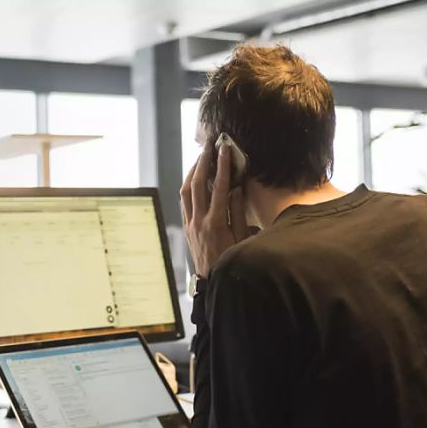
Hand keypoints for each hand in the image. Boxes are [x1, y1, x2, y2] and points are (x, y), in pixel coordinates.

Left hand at [181, 137, 249, 276]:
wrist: (212, 282)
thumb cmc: (232, 261)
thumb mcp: (242, 239)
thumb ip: (237, 212)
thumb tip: (235, 188)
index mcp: (216, 223)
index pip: (218, 187)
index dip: (222, 166)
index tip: (225, 149)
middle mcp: (199, 221)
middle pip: (197, 184)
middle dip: (203, 161)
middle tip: (209, 145)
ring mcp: (190, 224)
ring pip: (186, 191)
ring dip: (193, 172)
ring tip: (201, 157)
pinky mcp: (186, 227)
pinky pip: (184, 202)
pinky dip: (188, 186)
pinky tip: (194, 179)